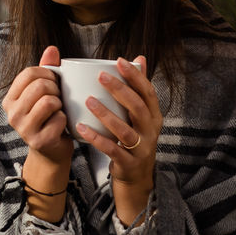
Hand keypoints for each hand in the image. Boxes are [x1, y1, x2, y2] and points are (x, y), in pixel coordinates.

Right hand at [2, 45, 73, 166]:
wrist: (51, 152)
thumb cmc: (48, 118)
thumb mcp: (44, 93)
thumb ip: (46, 70)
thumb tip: (52, 48)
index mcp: (10, 99)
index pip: (29, 73)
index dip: (48, 74)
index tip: (53, 83)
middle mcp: (12, 114)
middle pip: (40, 86)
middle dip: (56, 89)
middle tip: (58, 98)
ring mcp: (24, 129)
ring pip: (50, 101)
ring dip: (61, 104)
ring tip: (59, 110)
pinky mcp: (39, 141)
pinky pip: (59, 119)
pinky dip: (66, 120)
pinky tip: (62, 126)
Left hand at [74, 56, 160, 224]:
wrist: (137, 176)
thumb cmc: (134, 138)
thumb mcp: (140, 115)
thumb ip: (138, 89)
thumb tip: (139, 58)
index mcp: (153, 116)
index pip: (148, 92)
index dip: (136, 76)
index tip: (119, 61)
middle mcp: (150, 131)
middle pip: (138, 108)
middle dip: (121, 90)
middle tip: (101, 76)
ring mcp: (141, 148)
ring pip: (125, 130)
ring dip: (106, 114)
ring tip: (89, 100)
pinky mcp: (128, 162)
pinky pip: (112, 149)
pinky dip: (97, 138)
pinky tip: (81, 128)